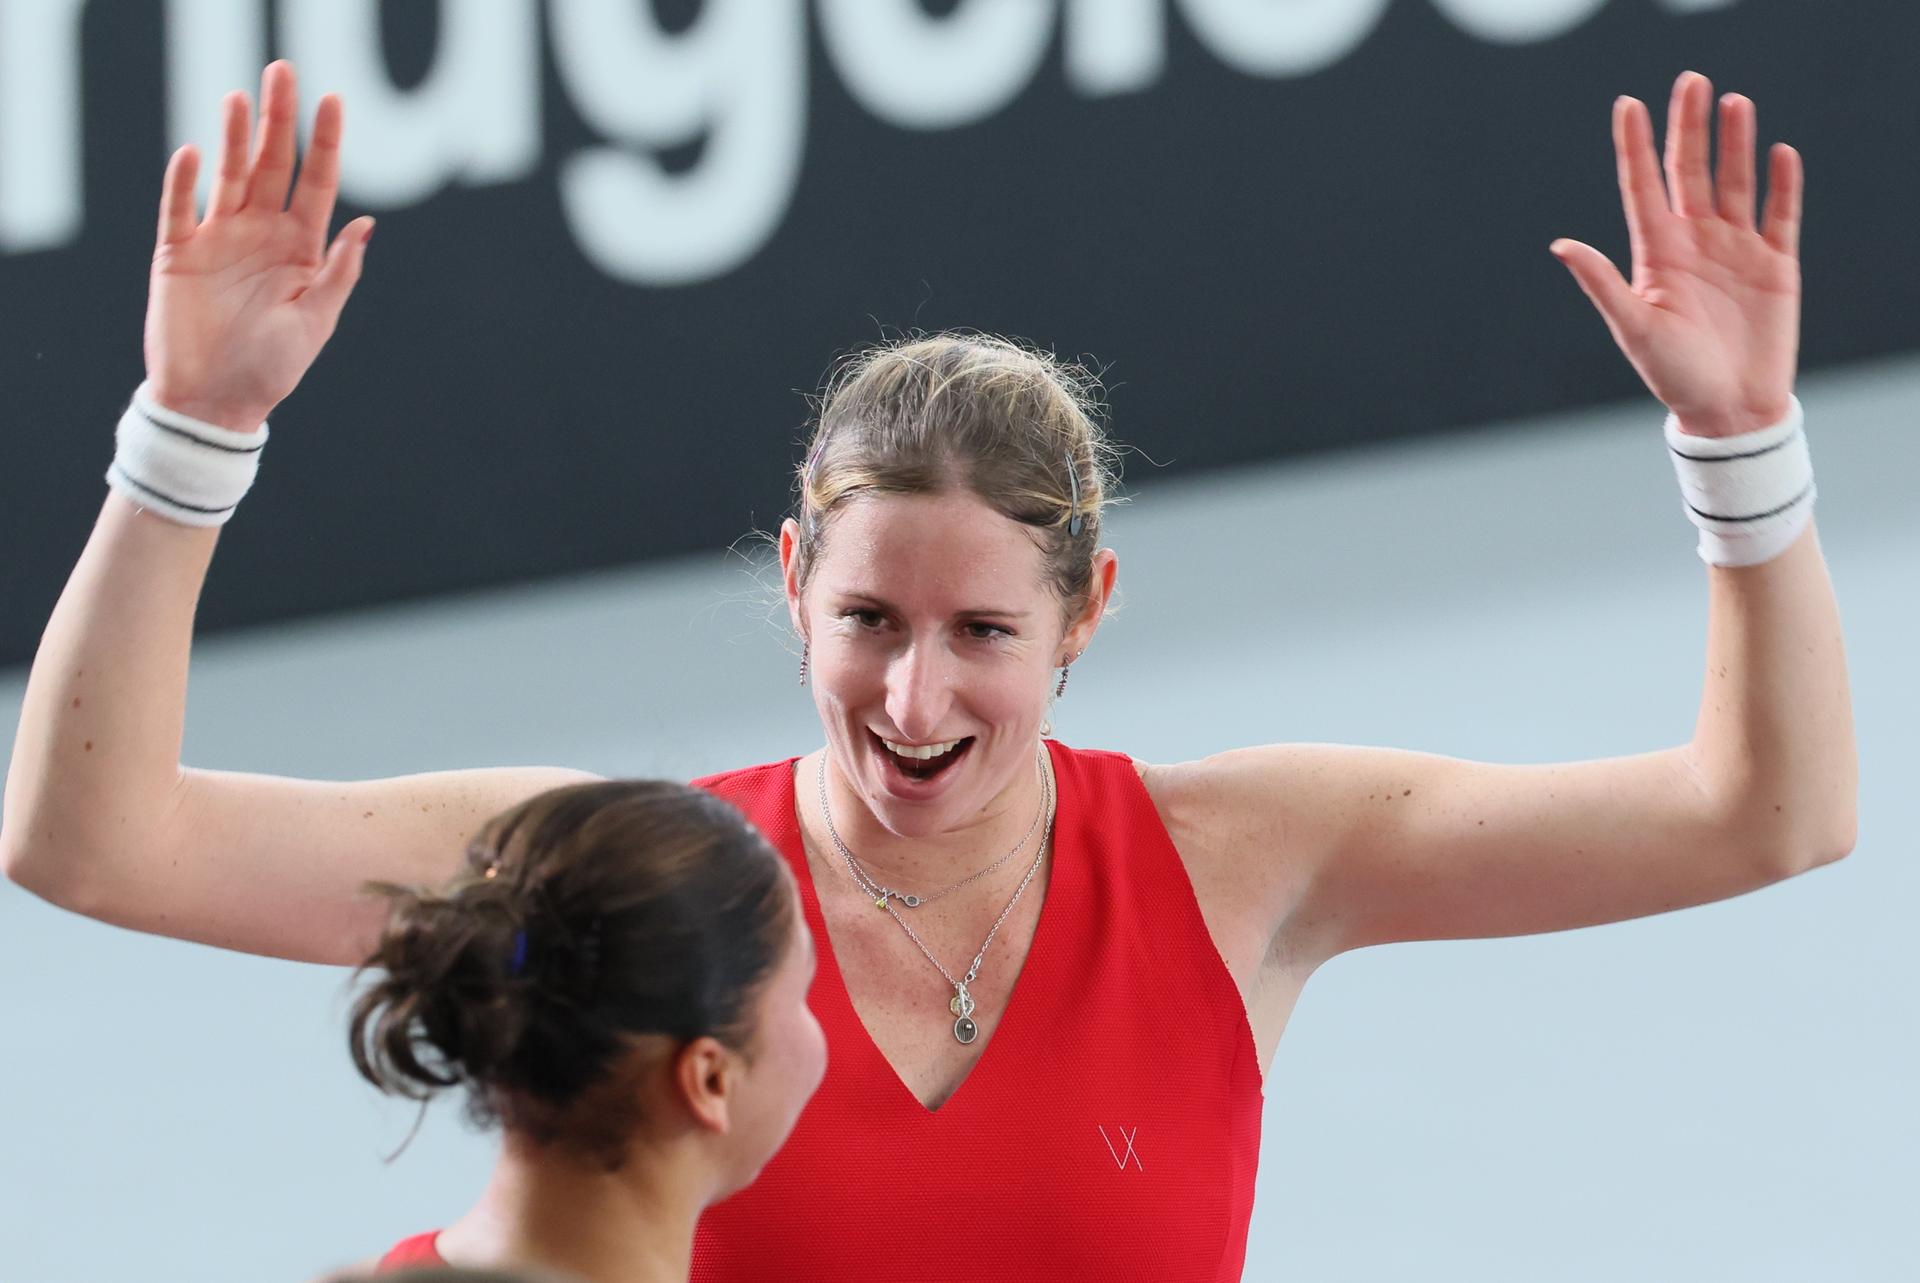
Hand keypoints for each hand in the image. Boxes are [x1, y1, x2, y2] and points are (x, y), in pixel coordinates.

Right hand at [144, 61, 372, 430]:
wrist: (216, 404)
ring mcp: (217, 240)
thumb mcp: (316, 322)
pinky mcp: (177, 254)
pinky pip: (179, 209)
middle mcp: (260, 235)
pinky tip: (194, 152)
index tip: (333, 99)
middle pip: (270, 165)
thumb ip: (338, 272)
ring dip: (232, 137)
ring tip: (239, 98)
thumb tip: (366, 225)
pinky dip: (185, 182)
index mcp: (300, 248)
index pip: (315, 182)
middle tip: (281, 71)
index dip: (324, 141)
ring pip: (227, 176)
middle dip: (277, 120)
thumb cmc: (271, 368)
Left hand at [1551, 71, 1801, 437]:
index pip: (1643, 186)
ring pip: (1735, 183)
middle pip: (1689, 171)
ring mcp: (1736, 250)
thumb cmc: (1673, 376)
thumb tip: (1560, 245)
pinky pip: (1780, 214)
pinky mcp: (1775, 265)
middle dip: (1689, 127)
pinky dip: (1782, 185)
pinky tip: (1779, 153)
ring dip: (1736, 144)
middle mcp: (1695, 242)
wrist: (1727, 410)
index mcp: (1657, 254)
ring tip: (1734, 103)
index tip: (1627, 104)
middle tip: (1691, 82)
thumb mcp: (1633, 328)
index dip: (1636, 146)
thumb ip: (1602, 283)